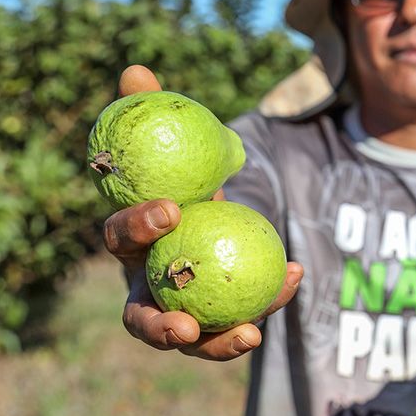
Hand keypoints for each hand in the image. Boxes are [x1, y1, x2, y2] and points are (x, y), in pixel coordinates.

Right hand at [105, 65, 303, 360]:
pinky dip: (270, 300)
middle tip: (186, 326)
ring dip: (217, 344)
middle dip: (157, 328)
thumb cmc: (187, 178)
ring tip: (249, 335)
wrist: (216, 211)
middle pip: (140, 318)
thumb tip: (136, 71)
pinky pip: (244, 316)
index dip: (136, 228)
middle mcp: (146, 287)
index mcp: (128, 243)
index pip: (119, 241)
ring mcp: (183, 311)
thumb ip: (153, 112)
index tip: (170, 209)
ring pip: (193, 340)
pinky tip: (296, 275)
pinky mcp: (221, 321)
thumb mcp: (177, 145)